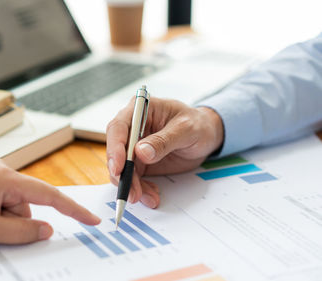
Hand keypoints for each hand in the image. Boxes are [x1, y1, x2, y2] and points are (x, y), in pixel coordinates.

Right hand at [106, 97, 223, 207]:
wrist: (207, 136)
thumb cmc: (198, 125)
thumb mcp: (187, 129)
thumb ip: (164, 140)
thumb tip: (141, 152)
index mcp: (140, 110)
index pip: (118, 127)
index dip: (115, 148)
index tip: (118, 167)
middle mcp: (132, 128)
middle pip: (116, 151)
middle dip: (121, 174)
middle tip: (131, 192)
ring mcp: (134, 147)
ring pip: (122, 169)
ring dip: (131, 185)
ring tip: (145, 197)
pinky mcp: (139, 162)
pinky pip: (134, 178)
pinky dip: (140, 189)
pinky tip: (151, 196)